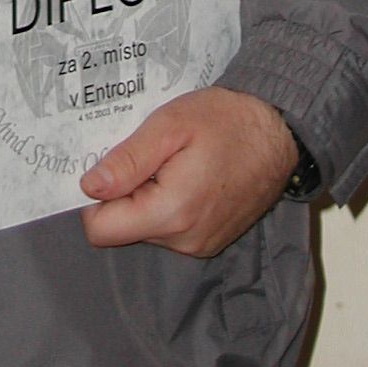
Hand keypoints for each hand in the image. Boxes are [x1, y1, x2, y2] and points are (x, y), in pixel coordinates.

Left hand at [78, 86, 298, 256]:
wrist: (279, 133)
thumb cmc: (226, 121)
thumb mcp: (170, 125)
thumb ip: (128, 160)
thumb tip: (89, 186)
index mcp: (171, 213)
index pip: (101, 230)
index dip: (95, 196)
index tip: (110, 164)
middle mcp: (184, 240)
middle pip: (123, 228)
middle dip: (124, 193)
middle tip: (147, 154)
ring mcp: (200, 245)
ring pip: (145, 228)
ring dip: (146, 197)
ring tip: (170, 160)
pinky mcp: (210, 241)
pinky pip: (169, 229)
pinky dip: (167, 203)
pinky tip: (185, 173)